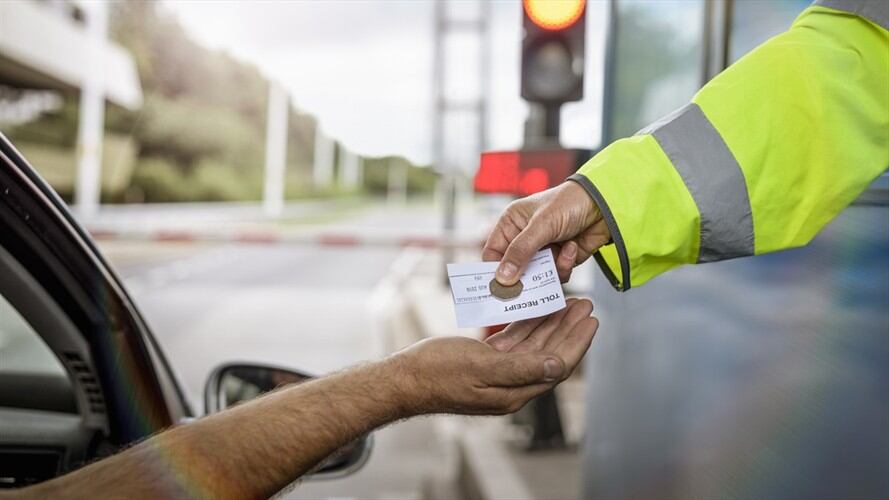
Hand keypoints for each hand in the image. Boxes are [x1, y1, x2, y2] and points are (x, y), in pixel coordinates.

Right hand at [390, 298, 596, 415]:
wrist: (404, 379)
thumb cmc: (436, 372)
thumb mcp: (480, 367)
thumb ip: (521, 368)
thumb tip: (558, 366)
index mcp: (514, 391)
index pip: (557, 365)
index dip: (576, 342)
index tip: (591, 320)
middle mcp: (511, 386)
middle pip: (550, 354)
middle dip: (569, 329)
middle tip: (585, 304)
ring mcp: (498, 374)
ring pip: (534, 346)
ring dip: (551, 324)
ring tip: (568, 302)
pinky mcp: (486, 363)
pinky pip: (514, 343)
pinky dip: (527, 326)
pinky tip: (535, 310)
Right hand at [483, 182, 609, 284]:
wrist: (605, 205)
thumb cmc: (568, 203)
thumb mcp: (541, 225)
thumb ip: (520, 251)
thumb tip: (502, 278)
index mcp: (512, 224)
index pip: (494, 254)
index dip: (494, 271)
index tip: (499, 288)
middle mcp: (524, 238)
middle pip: (514, 269)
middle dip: (524, 277)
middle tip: (529, 288)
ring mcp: (543, 250)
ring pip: (536, 276)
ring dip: (549, 270)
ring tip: (560, 254)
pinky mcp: (560, 259)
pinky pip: (556, 275)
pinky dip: (564, 265)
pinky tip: (572, 248)